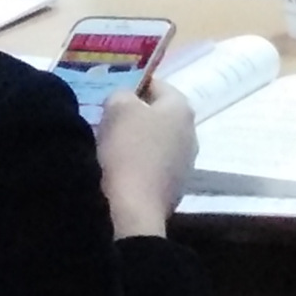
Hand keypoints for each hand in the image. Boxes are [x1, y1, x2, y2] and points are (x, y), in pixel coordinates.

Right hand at [95, 83, 196, 240]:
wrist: (133, 210)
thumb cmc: (128, 151)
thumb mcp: (118, 109)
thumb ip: (122, 95)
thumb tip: (125, 100)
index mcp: (182, 108)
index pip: (158, 85)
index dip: (132, 85)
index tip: (109, 93)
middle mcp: (191, 132)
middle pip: (157, 115)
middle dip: (132, 115)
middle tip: (104, 119)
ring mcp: (185, 162)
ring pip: (155, 142)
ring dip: (134, 141)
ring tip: (105, 145)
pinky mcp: (173, 187)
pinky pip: (151, 166)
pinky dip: (136, 165)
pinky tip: (115, 170)